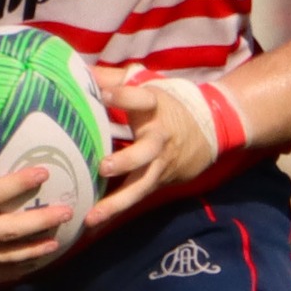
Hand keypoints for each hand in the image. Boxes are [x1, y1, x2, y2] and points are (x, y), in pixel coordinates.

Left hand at [86, 66, 217, 230]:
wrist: (212, 128)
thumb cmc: (167, 103)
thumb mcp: (147, 85)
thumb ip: (113, 78)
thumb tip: (78, 67)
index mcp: (156, 107)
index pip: (142, 99)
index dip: (124, 96)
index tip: (103, 95)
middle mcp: (160, 138)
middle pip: (145, 152)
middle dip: (126, 161)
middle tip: (102, 167)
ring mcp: (160, 164)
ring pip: (141, 185)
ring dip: (117, 202)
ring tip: (92, 216)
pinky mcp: (158, 182)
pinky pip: (136, 197)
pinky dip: (116, 211)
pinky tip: (93, 223)